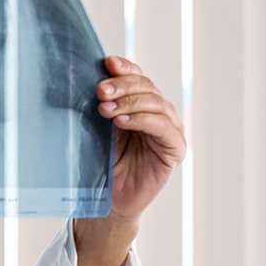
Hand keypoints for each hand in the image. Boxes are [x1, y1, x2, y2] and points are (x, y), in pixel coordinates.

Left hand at [96, 55, 185, 221]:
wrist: (108, 201)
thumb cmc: (103, 164)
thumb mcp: (98, 128)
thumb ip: (102, 103)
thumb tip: (91, 77)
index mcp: (141, 104)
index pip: (138, 77)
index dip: (126, 68)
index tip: (107, 63)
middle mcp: (159, 113)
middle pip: (147, 87)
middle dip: (123, 86)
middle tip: (101, 91)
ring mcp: (169, 130)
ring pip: (156, 103)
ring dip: (129, 102)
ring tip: (105, 108)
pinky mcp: (175, 148)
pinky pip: (162, 127)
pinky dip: (141, 120)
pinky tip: (121, 121)